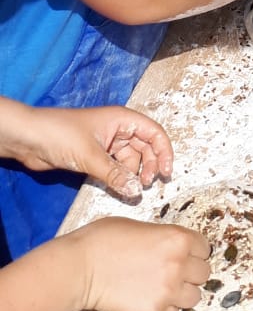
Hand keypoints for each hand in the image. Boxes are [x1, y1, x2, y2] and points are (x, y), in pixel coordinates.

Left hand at [1, 102, 173, 201]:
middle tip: (146, 185)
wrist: (29, 139)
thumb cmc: (59, 133)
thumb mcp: (90, 155)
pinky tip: (119, 188)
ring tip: (131, 189)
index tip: (166, 172)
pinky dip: (119, 177)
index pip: (153, 132)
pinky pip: (115, 167)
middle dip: (149, 165)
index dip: (164, 151)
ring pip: (129, 159)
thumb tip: (136, 191)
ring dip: (132, 174)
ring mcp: (105, 143)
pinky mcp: (94, 156)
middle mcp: (117, 130)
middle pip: (144, 147)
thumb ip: (115, 174)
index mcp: (121, 119)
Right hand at [67, 217, 209, 310]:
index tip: (182, 255)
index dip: (193, 252)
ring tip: (161, 288)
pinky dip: (164, 310)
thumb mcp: (141, 226)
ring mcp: (169, 291)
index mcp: (178, 238)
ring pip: (193, 297)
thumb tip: (171, 248)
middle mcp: (179, 264)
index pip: (204, 249)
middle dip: (189, 273)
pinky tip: (149, 300)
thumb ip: (164, 238)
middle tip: (171, 272)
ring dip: (181, 294)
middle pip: (203, 274)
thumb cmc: (103, 240)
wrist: (81, 267)